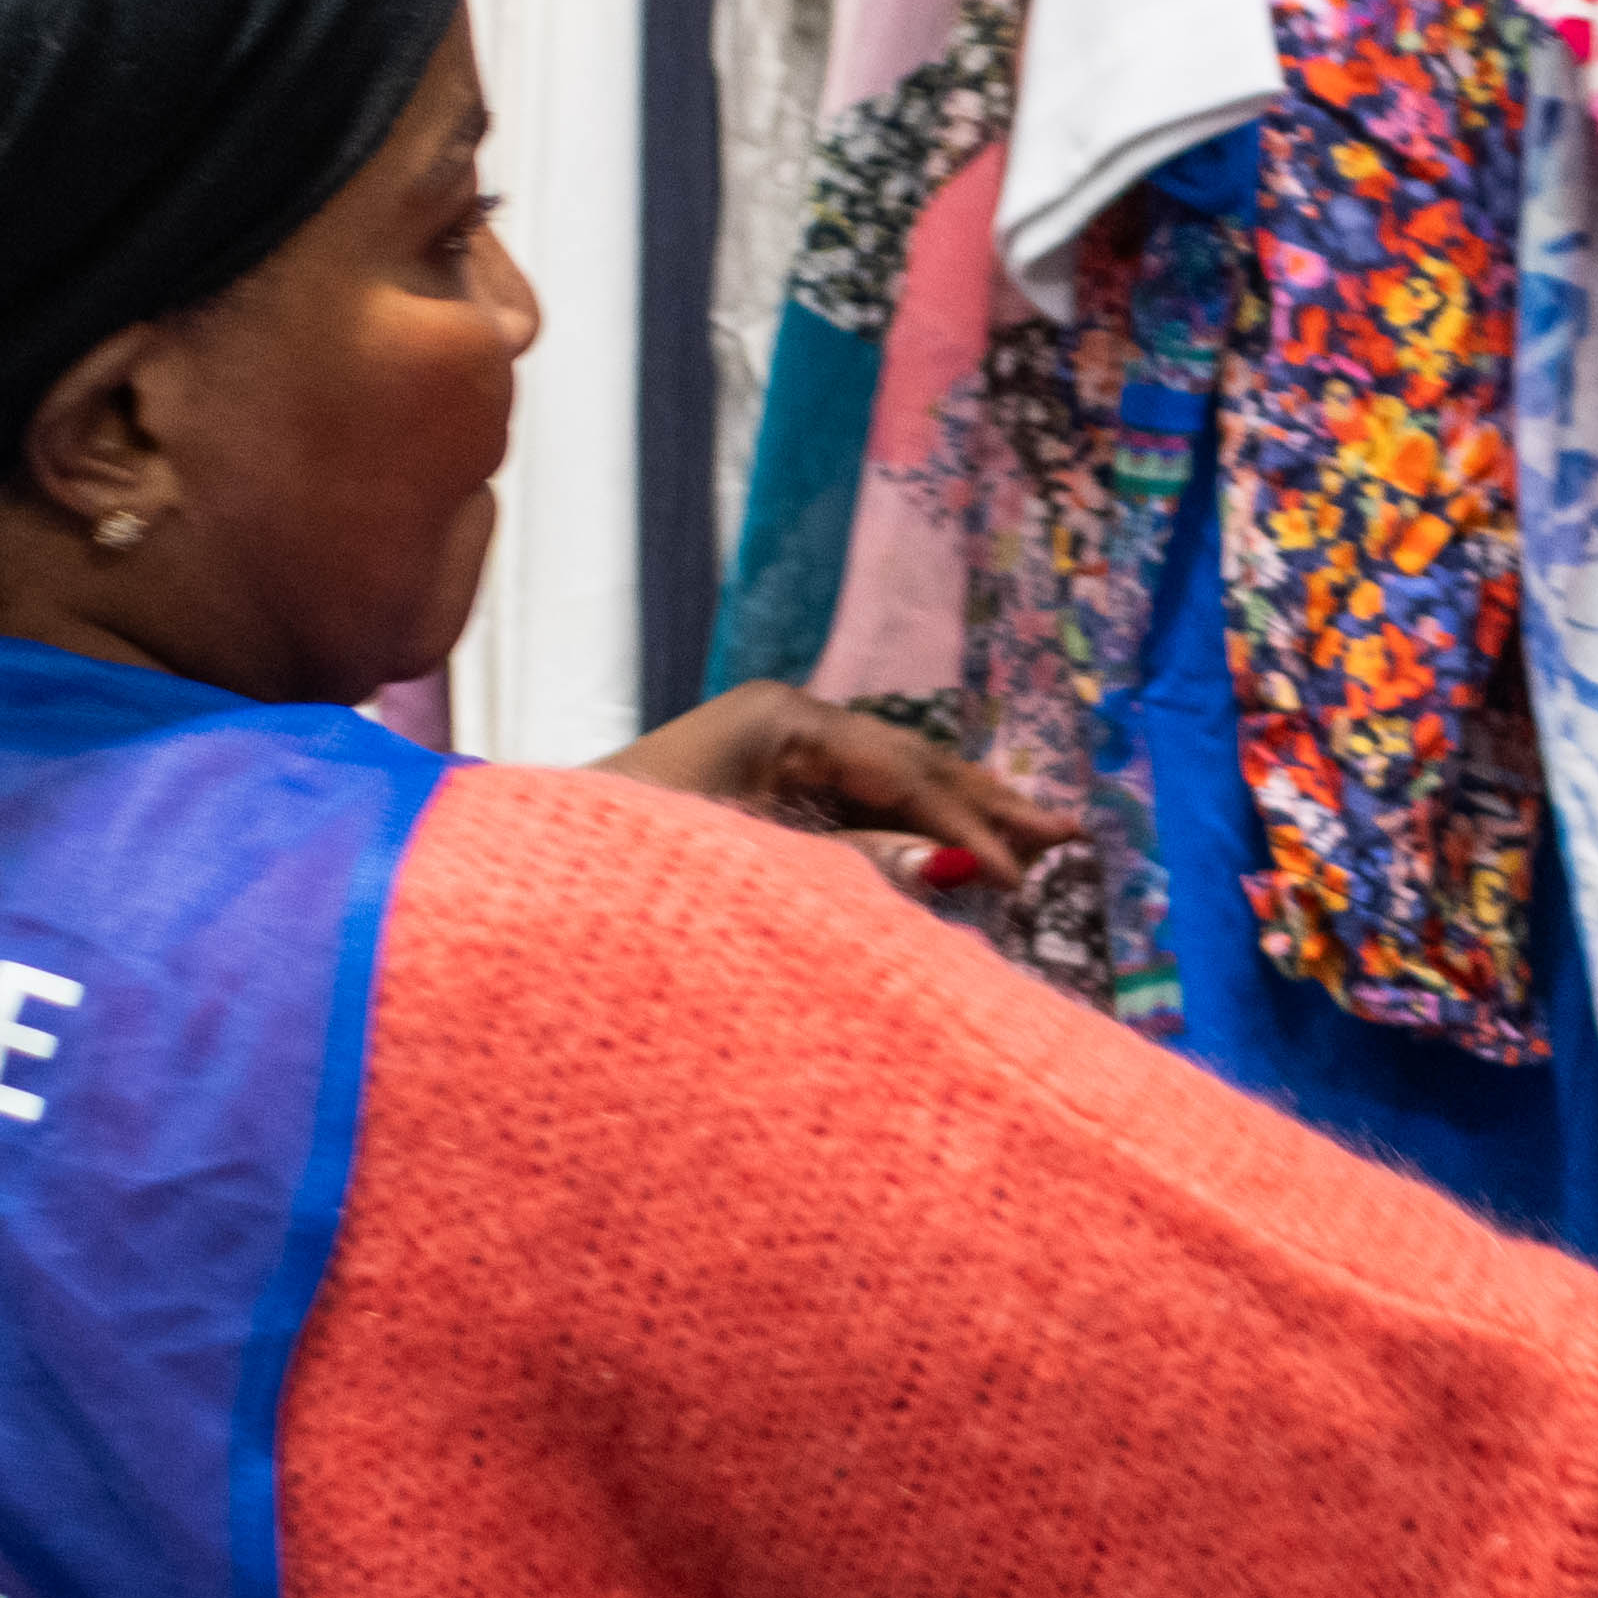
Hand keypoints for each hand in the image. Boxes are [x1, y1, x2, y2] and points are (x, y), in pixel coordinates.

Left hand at [600, 686, 1079, 889]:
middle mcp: (783, 720)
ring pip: (886, 784)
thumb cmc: (622, 865)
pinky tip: (951, 856)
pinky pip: (853, 806)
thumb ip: (854, 870)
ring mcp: (768, 750)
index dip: (970, 826)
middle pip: (907, 763)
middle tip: (1069, 835)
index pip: (904, 772)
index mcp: (781, 719)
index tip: (1025, 876)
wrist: (528, 878)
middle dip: (987, 804)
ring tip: (1035, 839)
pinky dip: (907, 833)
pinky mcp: (755, 788)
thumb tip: (960, 871)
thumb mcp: (748, 868)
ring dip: (958, 817)